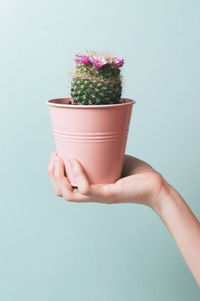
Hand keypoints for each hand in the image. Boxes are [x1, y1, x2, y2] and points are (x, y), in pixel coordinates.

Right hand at [48, 152, 164, 207]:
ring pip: (69, 194)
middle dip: (52, 174)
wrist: (156, 185)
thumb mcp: (113, 159)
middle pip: (61, 192)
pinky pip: (86, 188)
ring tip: (59, 159)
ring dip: (59, 176)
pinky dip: (78, 174)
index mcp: (91, 189)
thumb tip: (90, 138)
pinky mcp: (108, 195)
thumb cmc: (137, 173)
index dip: (54, 174)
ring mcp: (99, 196)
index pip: (64, 188)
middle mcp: (92, 195)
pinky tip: (75, 160)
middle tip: (55, 156)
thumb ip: (101, 154)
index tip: (55, 155)